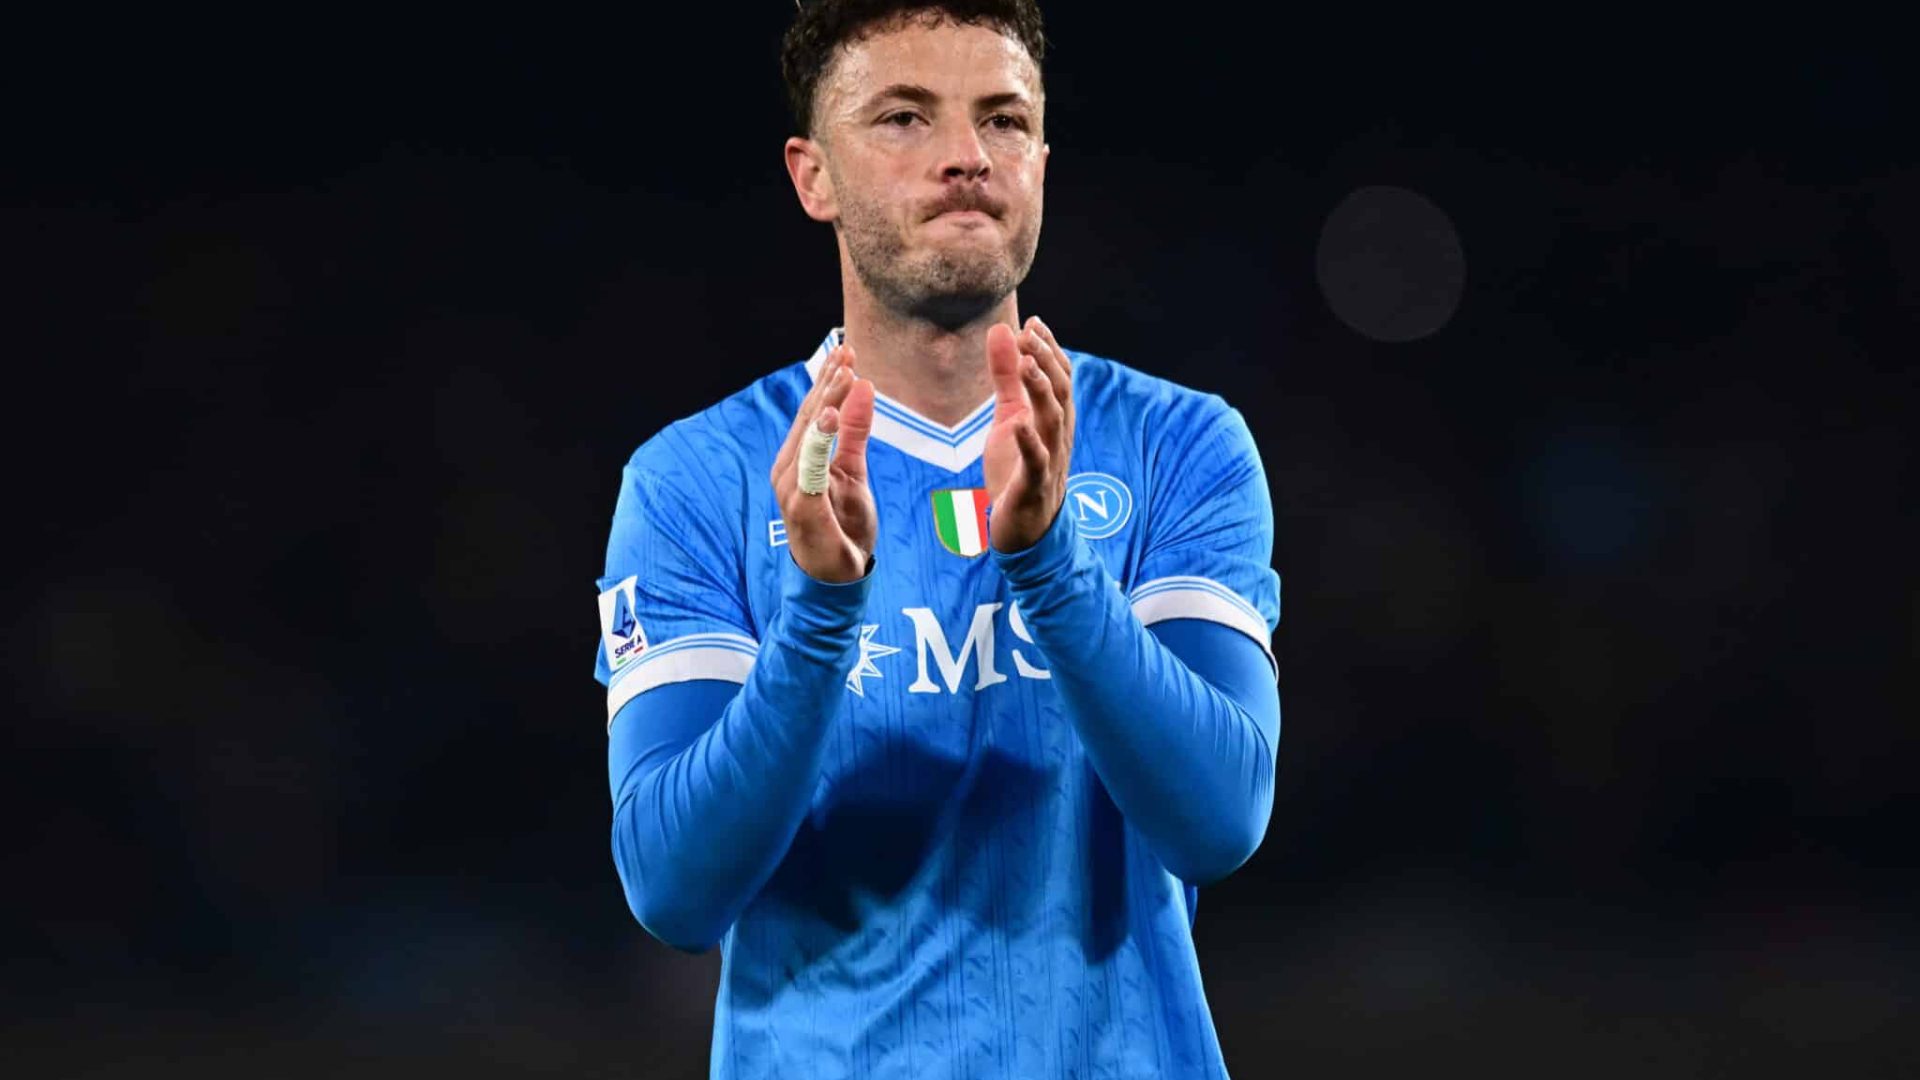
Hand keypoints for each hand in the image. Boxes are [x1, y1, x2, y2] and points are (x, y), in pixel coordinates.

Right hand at [770, 344, 876, 582]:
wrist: (837, 577)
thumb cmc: (842, 525)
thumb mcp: (855, 471)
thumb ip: (857, 432)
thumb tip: (864, 385)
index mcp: (800, 458)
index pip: (814, 411)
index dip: (830, 380)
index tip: (849, 351)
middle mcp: (789, 468)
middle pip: (809, 417)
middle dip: (828, 382)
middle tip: (848, 351)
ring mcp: (792, 487)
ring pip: (808, 435)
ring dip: (826, 401)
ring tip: (845, 373)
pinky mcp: (801, 506)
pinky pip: (810, 467)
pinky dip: (819, 439)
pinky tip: (832, 416)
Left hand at [983, 316, 1073, 552]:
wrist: (1025, 530)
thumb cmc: (1018, 471)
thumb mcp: (1008, 416)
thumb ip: (1006, 376)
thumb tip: (1003, 330)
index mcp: (1054, 418)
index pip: (1060, 376)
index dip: (1049, 349)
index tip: (1034, 322)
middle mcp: (1058, 436)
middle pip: (1060, 391)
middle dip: (1046, 361)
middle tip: (1029, 335)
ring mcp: (1049, 460)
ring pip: (1053, 420)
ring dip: (1041, 390)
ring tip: (1026, 364)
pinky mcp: (1034, 486)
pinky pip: (1036, 462)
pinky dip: (1030, 442)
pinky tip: (1019, 424)